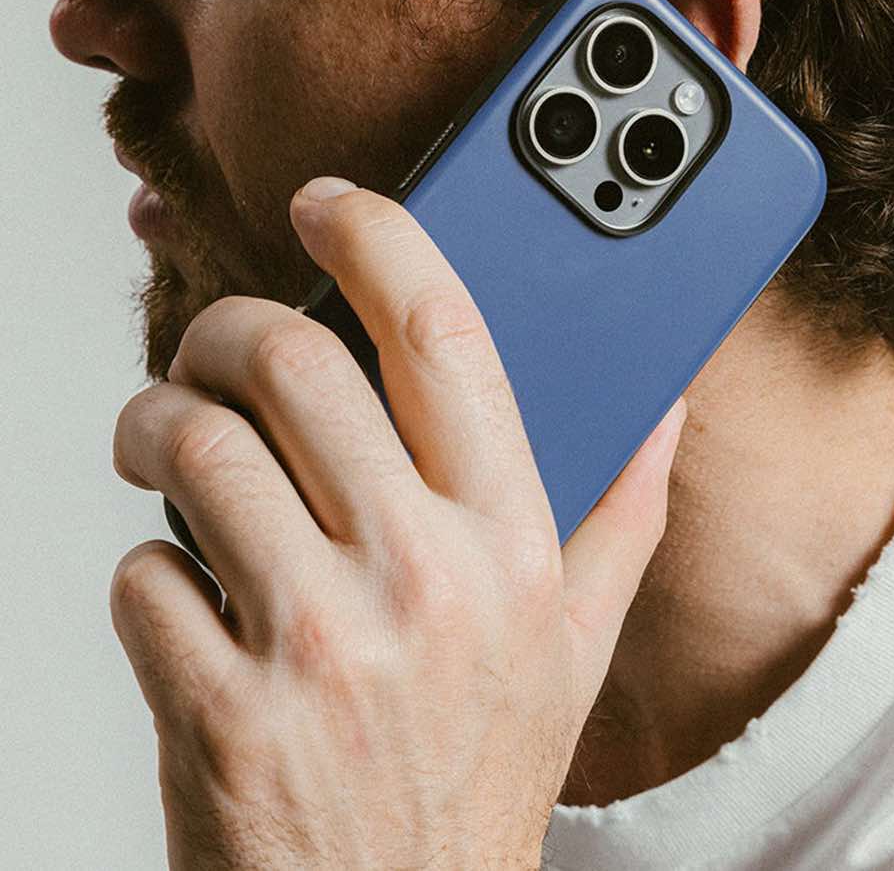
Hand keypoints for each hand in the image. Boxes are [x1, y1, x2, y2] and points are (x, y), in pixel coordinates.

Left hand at [110, 178, 685, 870]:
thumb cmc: (477, 777)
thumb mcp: (576, 648)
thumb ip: (623, 514)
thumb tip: (665, 407)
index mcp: (511, 543)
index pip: (444, 334)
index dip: (379, 237)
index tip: (327, 203)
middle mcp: (422, 579)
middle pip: (293, 365)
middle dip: (225, 330)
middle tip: (211, 353)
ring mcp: (319, 647)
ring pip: (195, 451)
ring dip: (155, 429)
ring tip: (164, 449)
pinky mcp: (223, 715)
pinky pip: (141, 575)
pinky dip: (144, 568)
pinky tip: (183, 599)